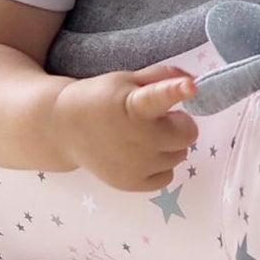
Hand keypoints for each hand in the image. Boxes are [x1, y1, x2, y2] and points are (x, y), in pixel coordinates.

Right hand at [52, 63, 198, 191]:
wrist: (65, 128)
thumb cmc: (103, 98)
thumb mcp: (128, 79)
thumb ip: (162, 76)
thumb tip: (194, 80)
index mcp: (133, 104)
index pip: (158, 96)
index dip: (176, 90)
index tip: (191, 86)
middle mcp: (135, 137)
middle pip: (187, 133)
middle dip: (179, 124)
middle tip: (160, 118)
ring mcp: (134, 164)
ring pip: (180, 155)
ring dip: (170, 144)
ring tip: (146, 135)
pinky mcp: (130, 184)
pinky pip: (167, 176)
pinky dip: (161, 165)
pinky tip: (142, 153)